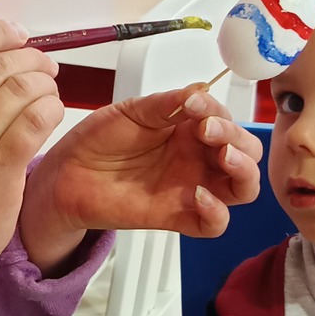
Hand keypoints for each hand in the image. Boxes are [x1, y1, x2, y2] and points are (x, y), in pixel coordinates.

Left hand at [21, 86, 261, 254]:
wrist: (67, 173)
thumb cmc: (98, 140)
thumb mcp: (133, 111)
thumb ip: (167, 104)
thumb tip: (201, 90)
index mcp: (190, 129)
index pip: (228, 121)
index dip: (220, 113)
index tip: (193, 105)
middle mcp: (197, 158)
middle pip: (247, 153)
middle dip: (238, 138)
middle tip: (208, 131)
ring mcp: (191, 187)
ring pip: (242, 188)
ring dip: (243, 170)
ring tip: (223, 156)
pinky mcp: (178, 216)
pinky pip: (215, 224)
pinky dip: (218, 212)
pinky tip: (200, 195)